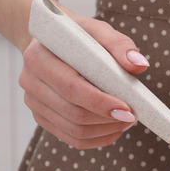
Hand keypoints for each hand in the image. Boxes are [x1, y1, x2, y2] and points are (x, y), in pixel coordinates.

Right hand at [19, 14, 149, 148]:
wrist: (51, 42)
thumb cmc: (77, 36)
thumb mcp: (98, 31)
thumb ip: (119, 45)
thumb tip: (139, 64)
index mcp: (39, 56)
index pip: (71, 87)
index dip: (100, 102)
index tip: (127, 109)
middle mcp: (30, 81)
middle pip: (73, 113)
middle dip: (107, 120)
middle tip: (132, 117)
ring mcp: (34, 102)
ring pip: (73, 130)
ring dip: (105, 131)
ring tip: (126, 122)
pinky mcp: (41, 117)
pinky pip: (71, 138)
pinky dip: (96, 138)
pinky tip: (113, 129)